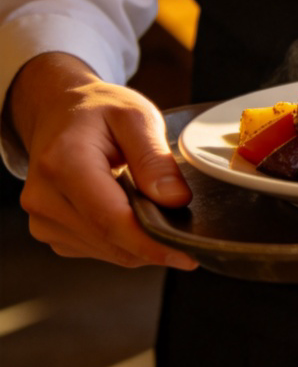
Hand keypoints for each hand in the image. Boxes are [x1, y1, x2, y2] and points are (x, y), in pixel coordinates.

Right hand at [9, 52, 198, 269]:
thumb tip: (174, 200)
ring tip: (151, 206)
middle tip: (185, 229)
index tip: (186, 256)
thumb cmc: (98, 110)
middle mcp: (45, 196)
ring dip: (137, 241)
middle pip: (109, 241)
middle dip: (152, 243)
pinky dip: (121, 239)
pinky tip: (129, 211)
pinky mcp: (48, 230)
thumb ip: (155, 159)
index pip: (111, 220)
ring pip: (105, 251)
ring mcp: (42, 218)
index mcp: (64, 162)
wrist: (59, 111)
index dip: (151, 244)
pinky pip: (95, 249)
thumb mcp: (137, 117)